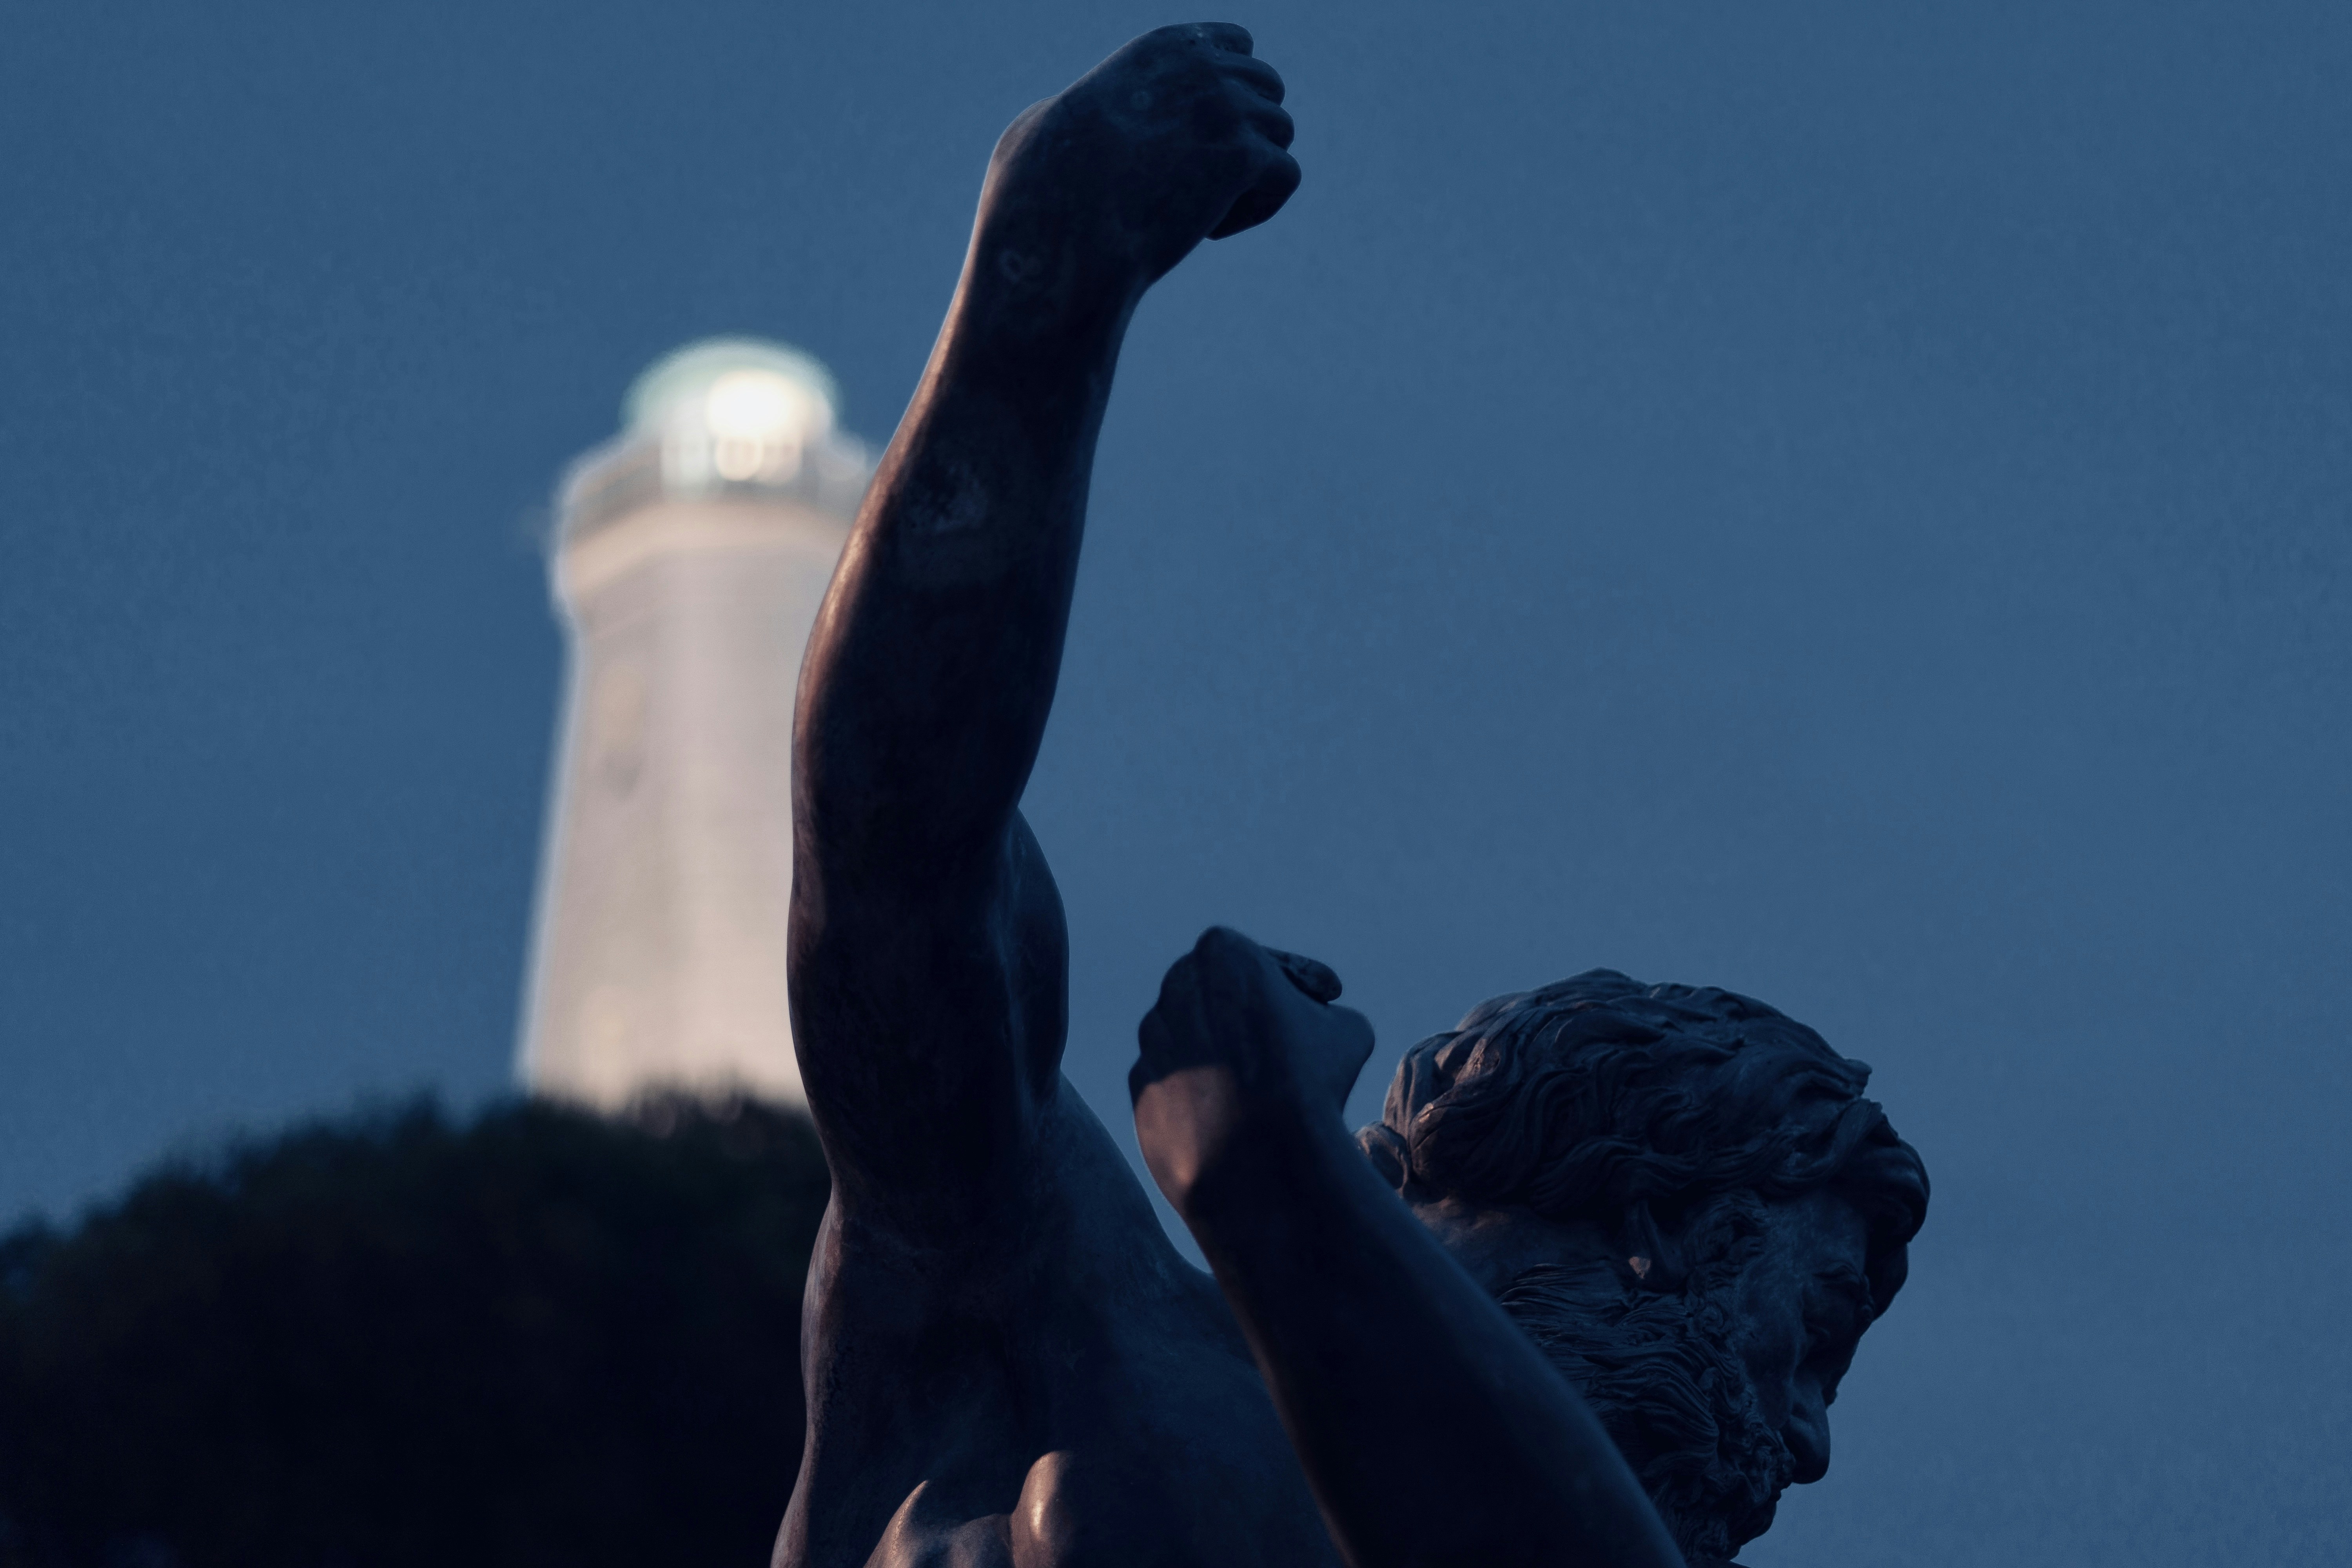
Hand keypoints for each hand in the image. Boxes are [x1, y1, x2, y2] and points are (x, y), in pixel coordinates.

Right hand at [981, 24, 1299, 299]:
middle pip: (1269, 88)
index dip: (1233, 93)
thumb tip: (1060, 124)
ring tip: (1198, 213)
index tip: (1200, 139)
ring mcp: (1228, 108)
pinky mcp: (1243, 157)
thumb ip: (1087, 109)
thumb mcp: (1055, 120)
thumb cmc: (1043, 186)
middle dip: (1246, 134)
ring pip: (1280, 133)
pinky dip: (1257, 208)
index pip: (1238, 45)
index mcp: (1165, 47)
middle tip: (1201, 183)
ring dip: (1249, 175)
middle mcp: (1204, 66)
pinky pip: (1285, 175)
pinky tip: (1210, 232)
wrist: (1062, 221)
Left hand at [1130, 927, 1372, 1218]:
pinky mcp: (1140, 1092)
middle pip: (1222, 995)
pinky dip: (1202, 1095)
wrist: (1261, 1166)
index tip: (1328, 999)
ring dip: (1225, 1055)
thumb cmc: (1311, 1084)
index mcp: (1220, 954)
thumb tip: (1321, 1026)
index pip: (1265, 961)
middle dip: (1255, 1014)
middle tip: (1293, 1041)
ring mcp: (1152, 1043)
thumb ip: (1324, 1012)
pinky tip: (1235, 1118)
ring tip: (1266, 1088)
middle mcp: (1174, 990)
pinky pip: (1176, 1085)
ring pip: (1194, 1039)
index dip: (1304, 980)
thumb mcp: (1346, 1029)